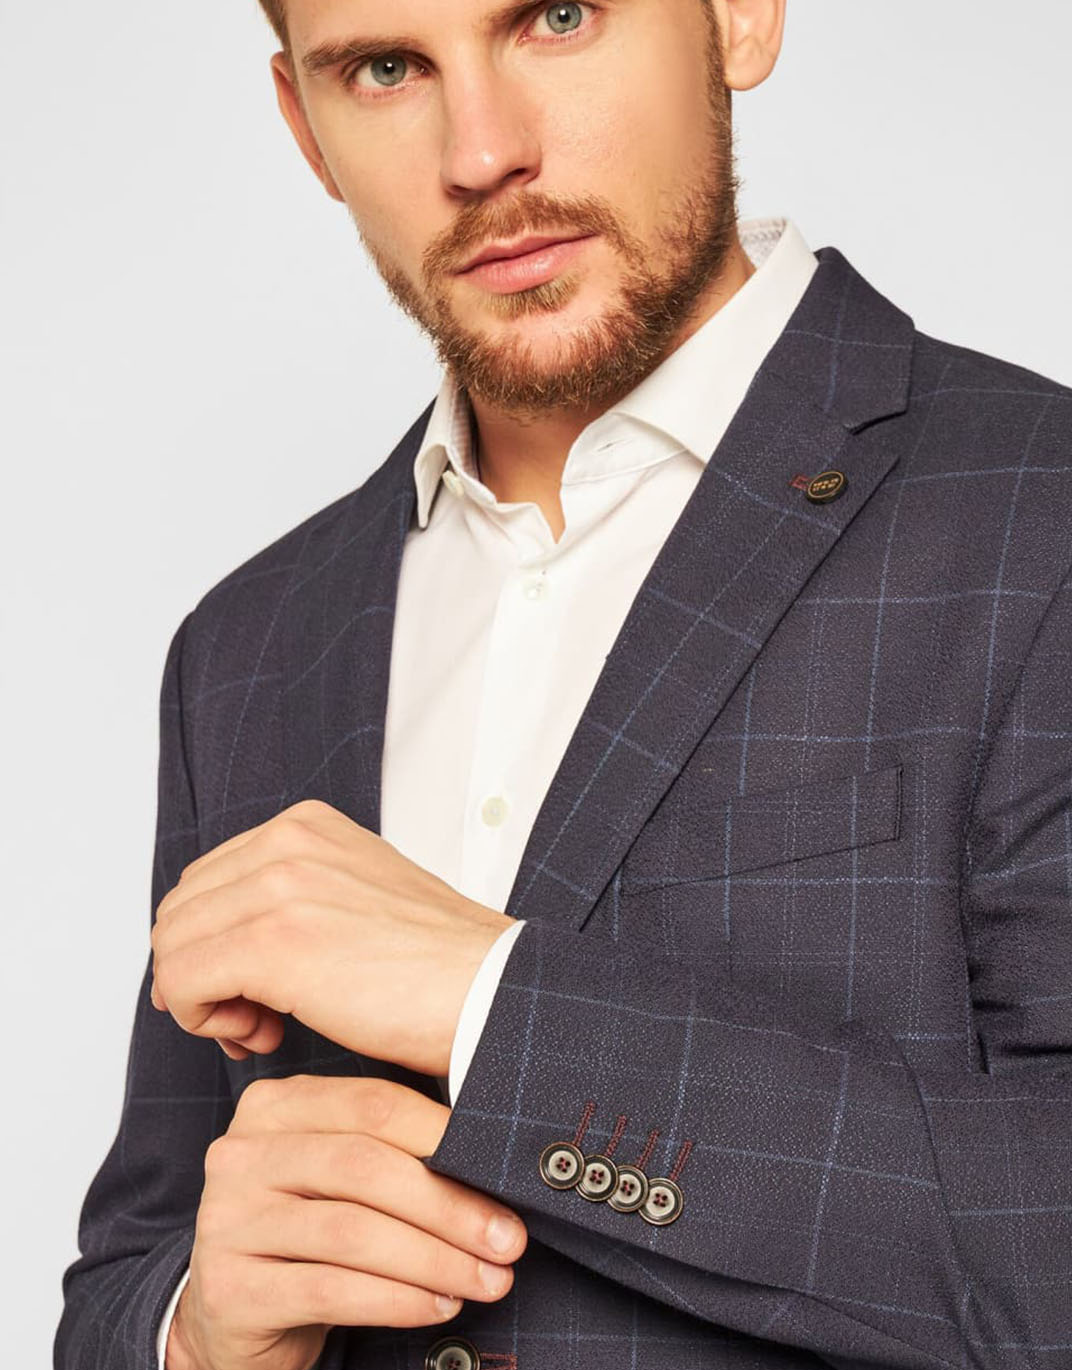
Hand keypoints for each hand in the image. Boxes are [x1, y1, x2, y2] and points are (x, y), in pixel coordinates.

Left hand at [150, 799, 514, 1074]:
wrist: (490, 993)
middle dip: (202, 972)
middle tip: (255, 1016)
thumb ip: (292, 898)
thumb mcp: (357, 896)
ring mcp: (279, 888)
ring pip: (172, 947)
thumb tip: (220, 945)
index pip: (205, 881)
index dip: (214, 944)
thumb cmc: (437, 965)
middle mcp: (287, 842)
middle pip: (179, 912)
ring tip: (264, 1026)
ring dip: (204, 1001)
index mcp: (307, 825)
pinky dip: (204, 1021)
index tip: (255, 988)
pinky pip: (180, 982)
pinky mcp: (273, 943)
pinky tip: (263, 1034)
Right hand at [168, 1075, 527, 1369]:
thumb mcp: (337, 1177)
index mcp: (275, 1106)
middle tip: (507, 1239)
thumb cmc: (307, 1230)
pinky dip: (398, 1300)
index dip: (443, 1136)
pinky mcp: (229, 1288)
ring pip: (352, 1231)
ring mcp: (226, 1220)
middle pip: (364, 1166)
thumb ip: (390, 1152)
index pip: (372, 1105)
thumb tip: (490, 1159)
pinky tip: (438, 1305)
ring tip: (485, 1278)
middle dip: (449, 1205)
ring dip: (435, 1259)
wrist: (232, 1311)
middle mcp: (240, 1153)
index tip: (501, 1172)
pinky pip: (331, 1290)